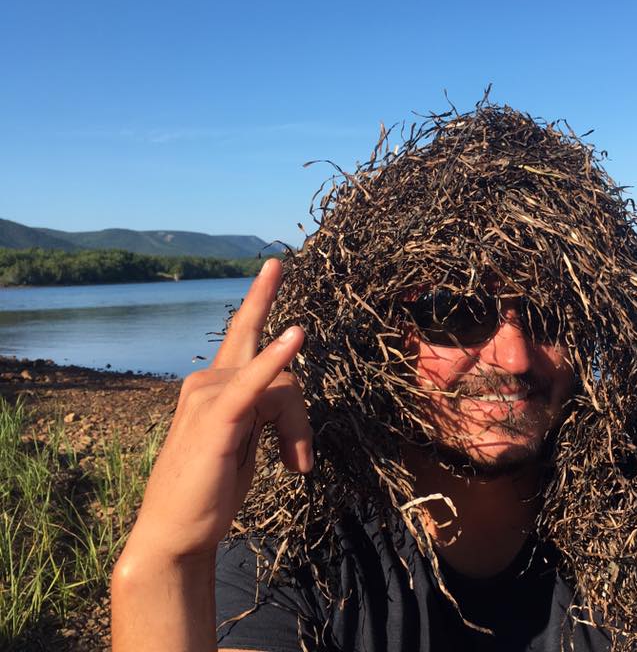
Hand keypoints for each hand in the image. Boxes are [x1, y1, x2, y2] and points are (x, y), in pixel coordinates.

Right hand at [126, 258, 311, 560]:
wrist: (175, 533)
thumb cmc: (210, 488)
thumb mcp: (246, 443)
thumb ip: (266, 411)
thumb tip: (292, 404)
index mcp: (214, 384)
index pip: (243, 332)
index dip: (261, 298)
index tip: (275, 265)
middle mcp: (207, 381)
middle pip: (279, 369)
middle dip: (280, 349)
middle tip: (284, 323)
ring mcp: (208, 396)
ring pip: (284, 388)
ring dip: (298, 431)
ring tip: (297, 465)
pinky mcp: (217, 417)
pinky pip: (255, 383)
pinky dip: (276, 359)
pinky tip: (295, 336)